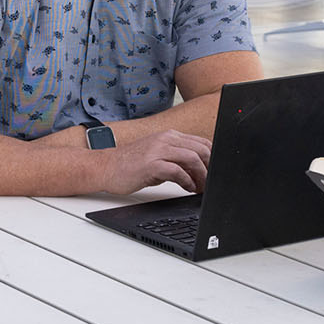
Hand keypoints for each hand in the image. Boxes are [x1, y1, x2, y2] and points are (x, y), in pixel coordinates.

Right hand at [95, 130, 212, 194]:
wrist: (106, 167)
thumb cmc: (131, 164)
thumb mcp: (158, 156)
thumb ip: (178, 159)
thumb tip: (200, 171)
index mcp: (169, 136)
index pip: (201, 142)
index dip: (214, 158)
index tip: (217, 172)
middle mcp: (165, 139)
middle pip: (201, 149)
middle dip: (211, 167)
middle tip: (212, 182)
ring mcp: (158, 150)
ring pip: (192, 158)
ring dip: (202, 175)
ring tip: (202, 187)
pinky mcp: (151, 164)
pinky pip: (177, 170)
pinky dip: (187, 181)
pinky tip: (188, 188)